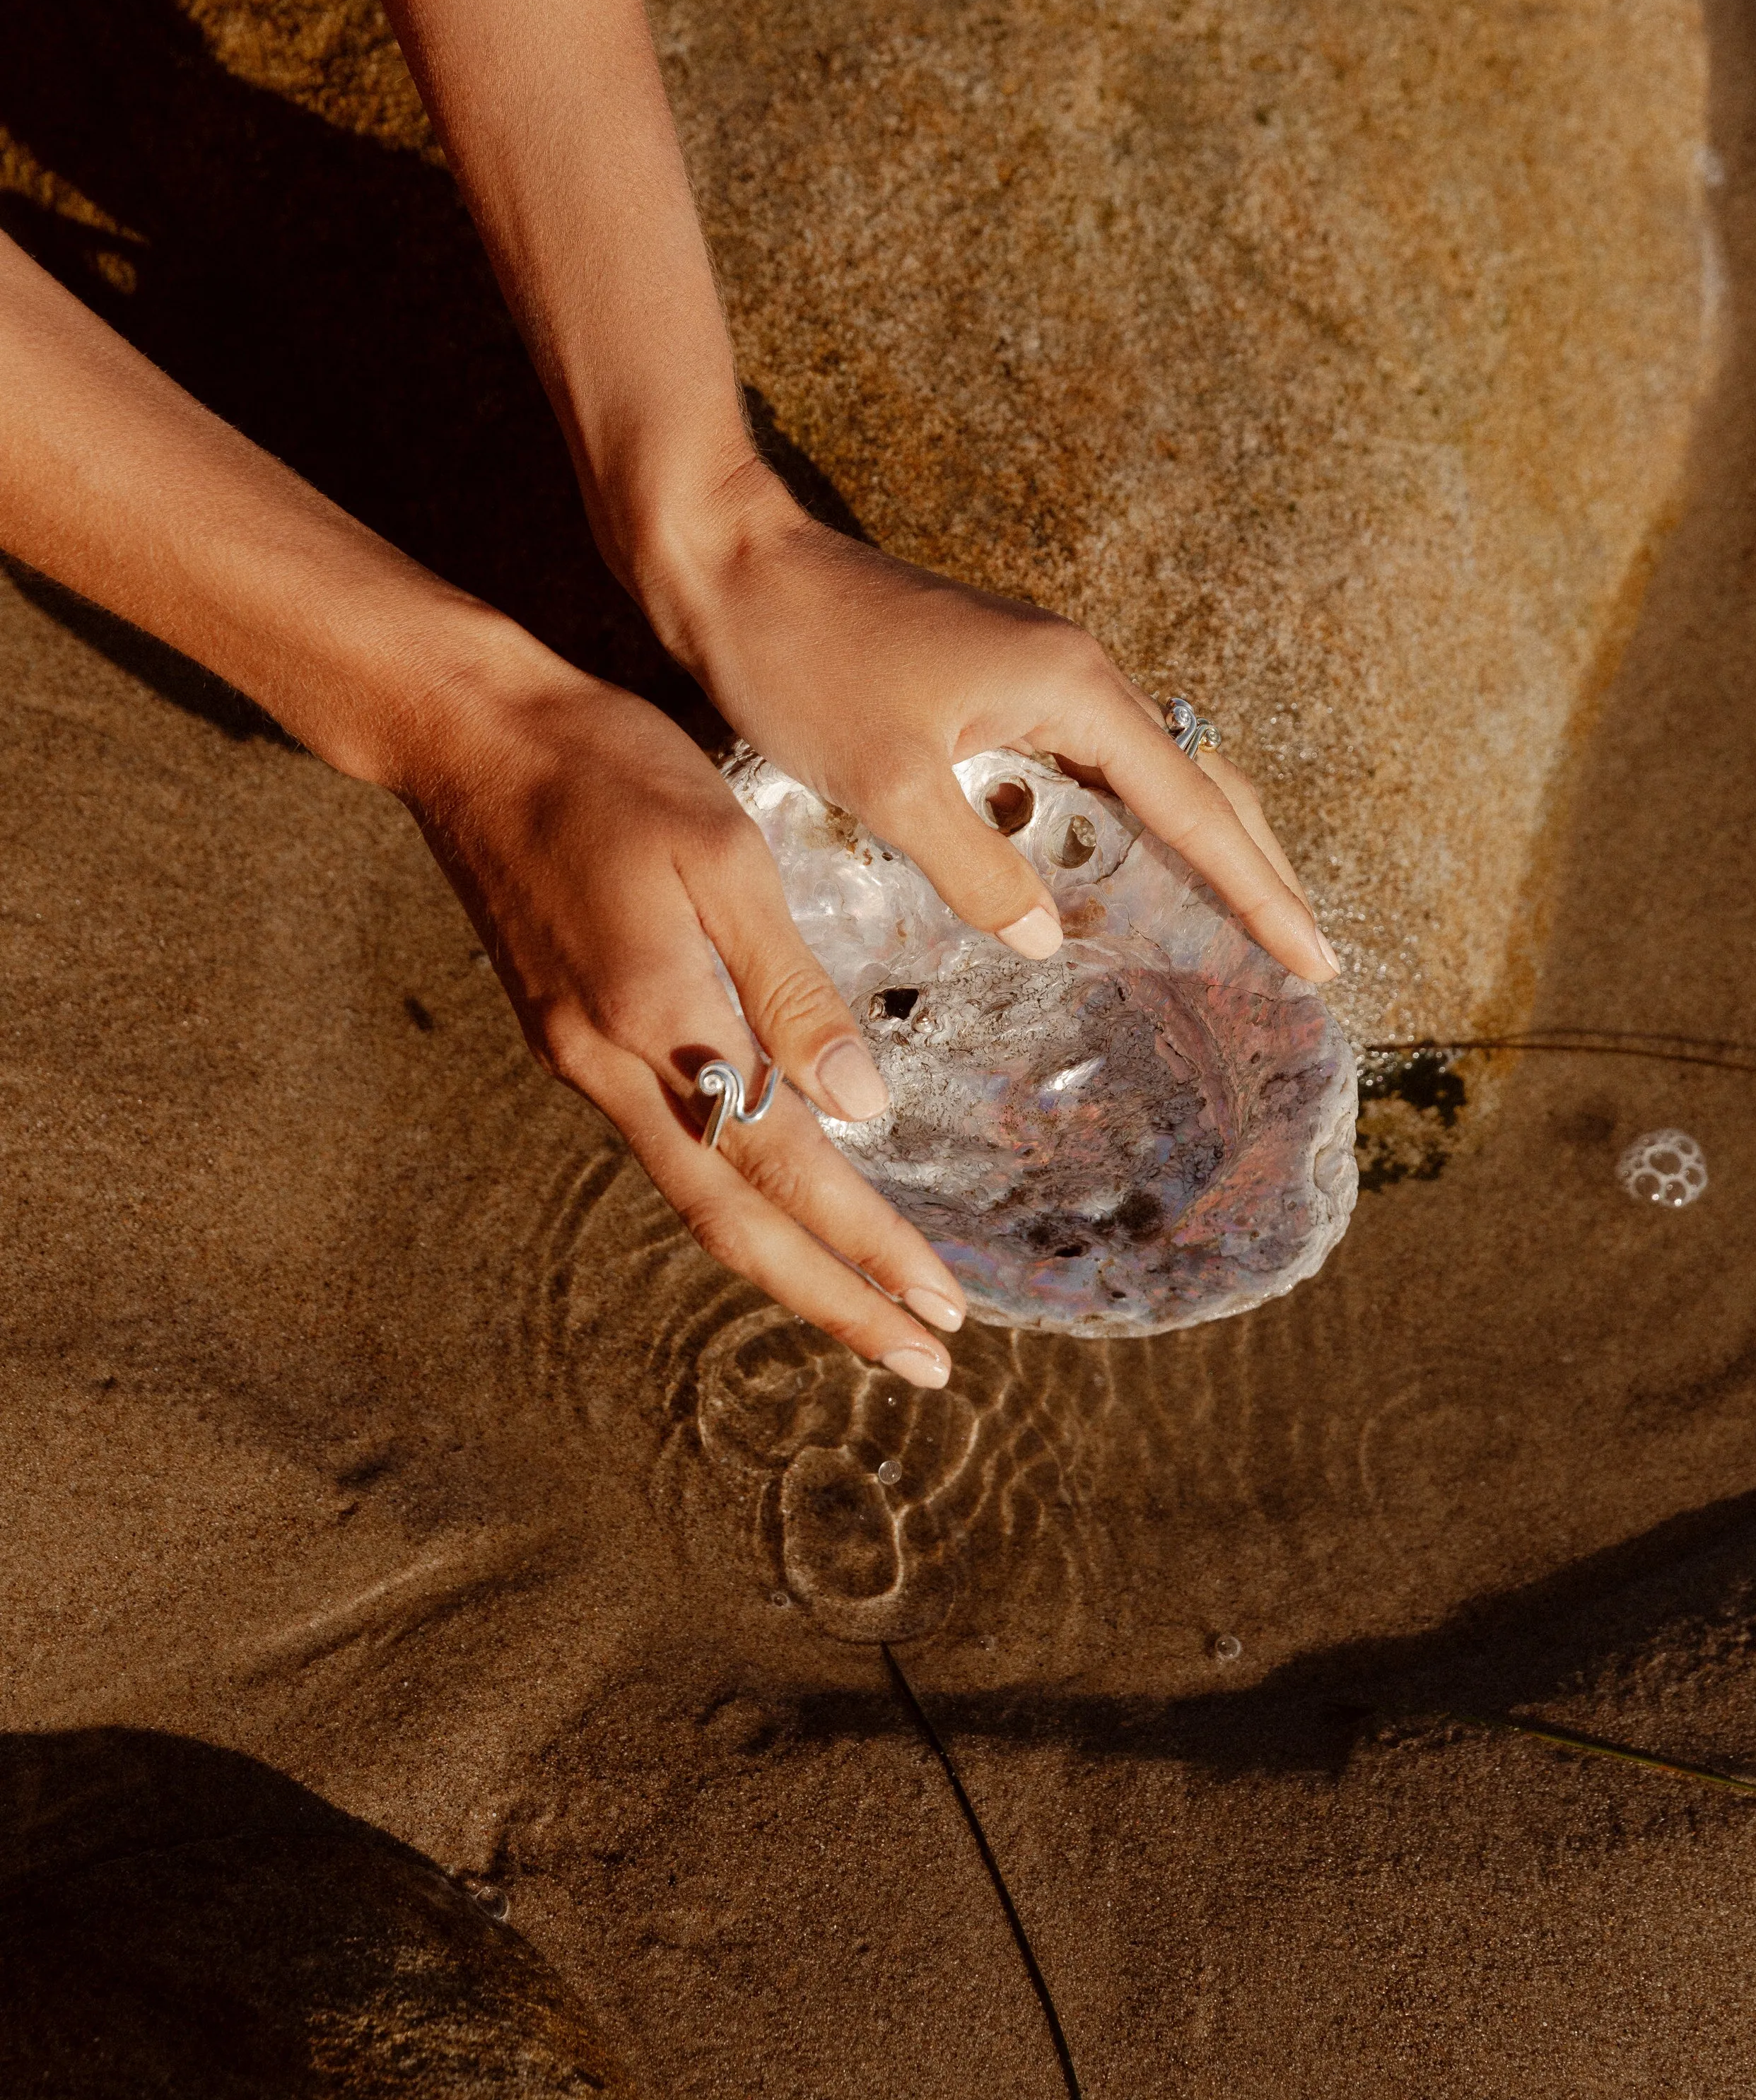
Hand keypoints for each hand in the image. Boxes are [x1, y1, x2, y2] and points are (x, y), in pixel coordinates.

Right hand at [406, 656, 966, 1383]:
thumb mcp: (727, 858)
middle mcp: (611, 1068)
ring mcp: (582, 1061)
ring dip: (788, 1261)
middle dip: (832, 1302)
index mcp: (659, 1023)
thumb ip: (792, 987)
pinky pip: (669, 1147)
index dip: (866, 1248)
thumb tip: (861, 1109)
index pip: (786, 1168)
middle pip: (734, 1225)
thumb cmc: (610, 772)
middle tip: (922, 1361)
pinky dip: (738, 1198)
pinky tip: (784, 1204)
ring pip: (698, 1197)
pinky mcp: (573, 1038)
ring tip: (869, 1306)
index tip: (940, 1309)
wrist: (470, 738)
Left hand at [636, 464, 1339, 982]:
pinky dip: (1128, 829)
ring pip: (1150, 777)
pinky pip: (1093, 769)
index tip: (1316, 959)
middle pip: (1201, 784)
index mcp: (1071, 688)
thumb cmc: (804, 663)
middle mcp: (1076, 674)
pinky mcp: (999, 687)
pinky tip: (1121, 881)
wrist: (732, 568)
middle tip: (1302, 955)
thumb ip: (978, 870)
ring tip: (1239, 929)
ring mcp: (1041, 676)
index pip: (1195, 809)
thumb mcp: (887, 785)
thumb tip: (1052, 941)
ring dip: (1200, 850)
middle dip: (1256, 871)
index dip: (1261, 893)